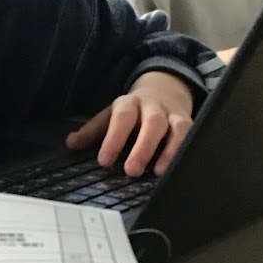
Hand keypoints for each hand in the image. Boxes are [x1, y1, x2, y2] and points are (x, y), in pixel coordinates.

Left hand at [65, 72, 193, 176]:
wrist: (164, 90)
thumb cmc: (133, 112)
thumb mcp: (111, 116)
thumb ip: (93, 131)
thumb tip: (71, 143)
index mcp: (129, 104)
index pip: (121, 118)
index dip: (113, 138)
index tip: (104, 161)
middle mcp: (153, 108)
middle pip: (151, 122)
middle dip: (142, 147)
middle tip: (131, 171)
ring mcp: (173, 115)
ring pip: (176, 128)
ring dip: (169, 151)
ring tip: (159, 172)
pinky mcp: (188, 124)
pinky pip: (191, 136)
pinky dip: (184, 151)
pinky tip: (178, 169)